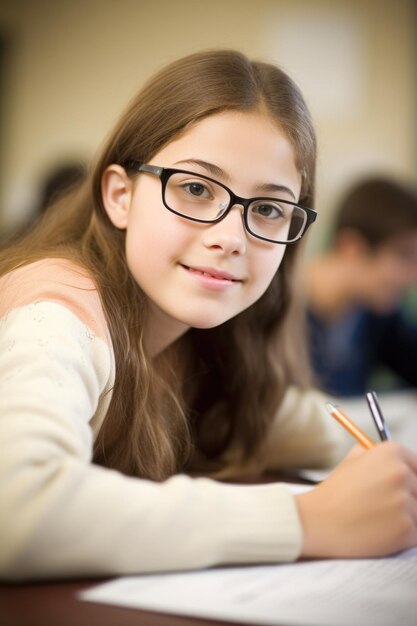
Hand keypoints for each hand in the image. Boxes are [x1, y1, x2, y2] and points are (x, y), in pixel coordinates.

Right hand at [295, 442, 416, 557]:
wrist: (318, 520)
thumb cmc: (336, 491)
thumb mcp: (354, 459)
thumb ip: (380, 456)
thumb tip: (404, 464)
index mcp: (391, 453)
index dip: (413, 479)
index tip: (407, 489)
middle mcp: (401, 473)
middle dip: (410, 499)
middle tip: (388, 506)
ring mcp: (404, 501)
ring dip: (406, 517)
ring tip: (379, 519)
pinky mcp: (406, 529)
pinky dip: (403, 535)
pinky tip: (381, 531)